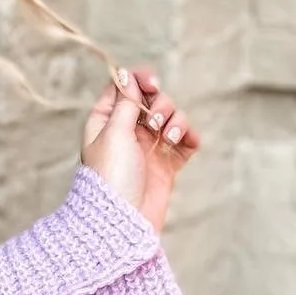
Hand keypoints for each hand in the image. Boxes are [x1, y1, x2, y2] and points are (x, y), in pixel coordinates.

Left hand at [80, 64, 200, 233]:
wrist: (124, 220)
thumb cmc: (111, 176)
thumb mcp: (114, 133)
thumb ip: (124, 103)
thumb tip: (125, 74)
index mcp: (106, 121)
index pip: (123, 88)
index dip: (138, 81)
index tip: (152, 83)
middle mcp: (127, 132)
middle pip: (151, 101)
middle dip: (160, 105)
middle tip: (154, 122)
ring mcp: (148, 148)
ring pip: (170, 119)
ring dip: (175, 121)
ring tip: (168, 138)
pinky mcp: (166, 164)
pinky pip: (184, 142)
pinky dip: (189, 138)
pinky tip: (189, 142)